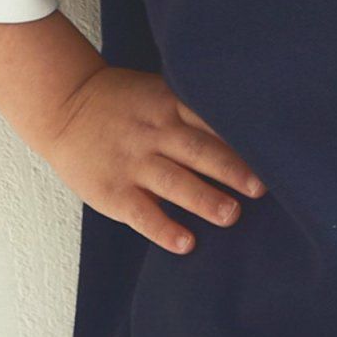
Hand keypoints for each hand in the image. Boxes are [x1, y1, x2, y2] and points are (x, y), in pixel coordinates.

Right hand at [42, 66, 267, 256]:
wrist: (64, 106)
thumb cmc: (123, 104)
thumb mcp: (158, 93)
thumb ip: (194, 112)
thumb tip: (247, 137)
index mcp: (169, 106)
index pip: (212, 122)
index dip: (241, 139)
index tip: (272, 155)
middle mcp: (154, 133)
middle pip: (199, 151)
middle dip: (232, 170)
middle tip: (260, 188)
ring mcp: (133, 162)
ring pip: (175, 182)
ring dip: (205, 199)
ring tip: (231, 215)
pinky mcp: (113, 190)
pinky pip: (143, 213)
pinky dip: (165, 229)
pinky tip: (187, 243)